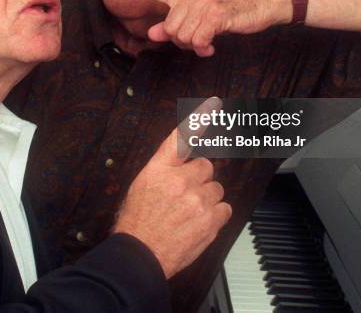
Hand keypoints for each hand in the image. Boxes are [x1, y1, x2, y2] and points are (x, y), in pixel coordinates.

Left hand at [110, 0, 289, 55]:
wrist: (260, 3)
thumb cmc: (228, 9)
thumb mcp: (199, 15)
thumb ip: (174, 24)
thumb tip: (151, 34)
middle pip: (170, 29)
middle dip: (181, 41)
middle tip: (197, 40)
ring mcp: (203, 3)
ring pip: (182, 37)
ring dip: (194, 45)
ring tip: (206, 41)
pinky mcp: (216, 14)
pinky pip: (198, 40)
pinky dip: (204, 47)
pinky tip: (212, 45)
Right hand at [113, 97, 231, 278]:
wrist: (139, 256)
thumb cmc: (136, 223)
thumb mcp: (141, 186)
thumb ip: (164, 171)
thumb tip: (181, 166)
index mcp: (159, 169)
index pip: (182, 137)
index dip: (200, 118)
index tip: (214, 103)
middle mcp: (180, 180)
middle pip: (206, 167)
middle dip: (199, 180)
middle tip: (186, 196)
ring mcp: (197, 200)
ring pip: (216, 189)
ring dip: (207, 199)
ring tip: (190, 214)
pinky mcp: (210, 220)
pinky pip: (224, 208)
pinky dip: (216, 215)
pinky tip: (200, 223)